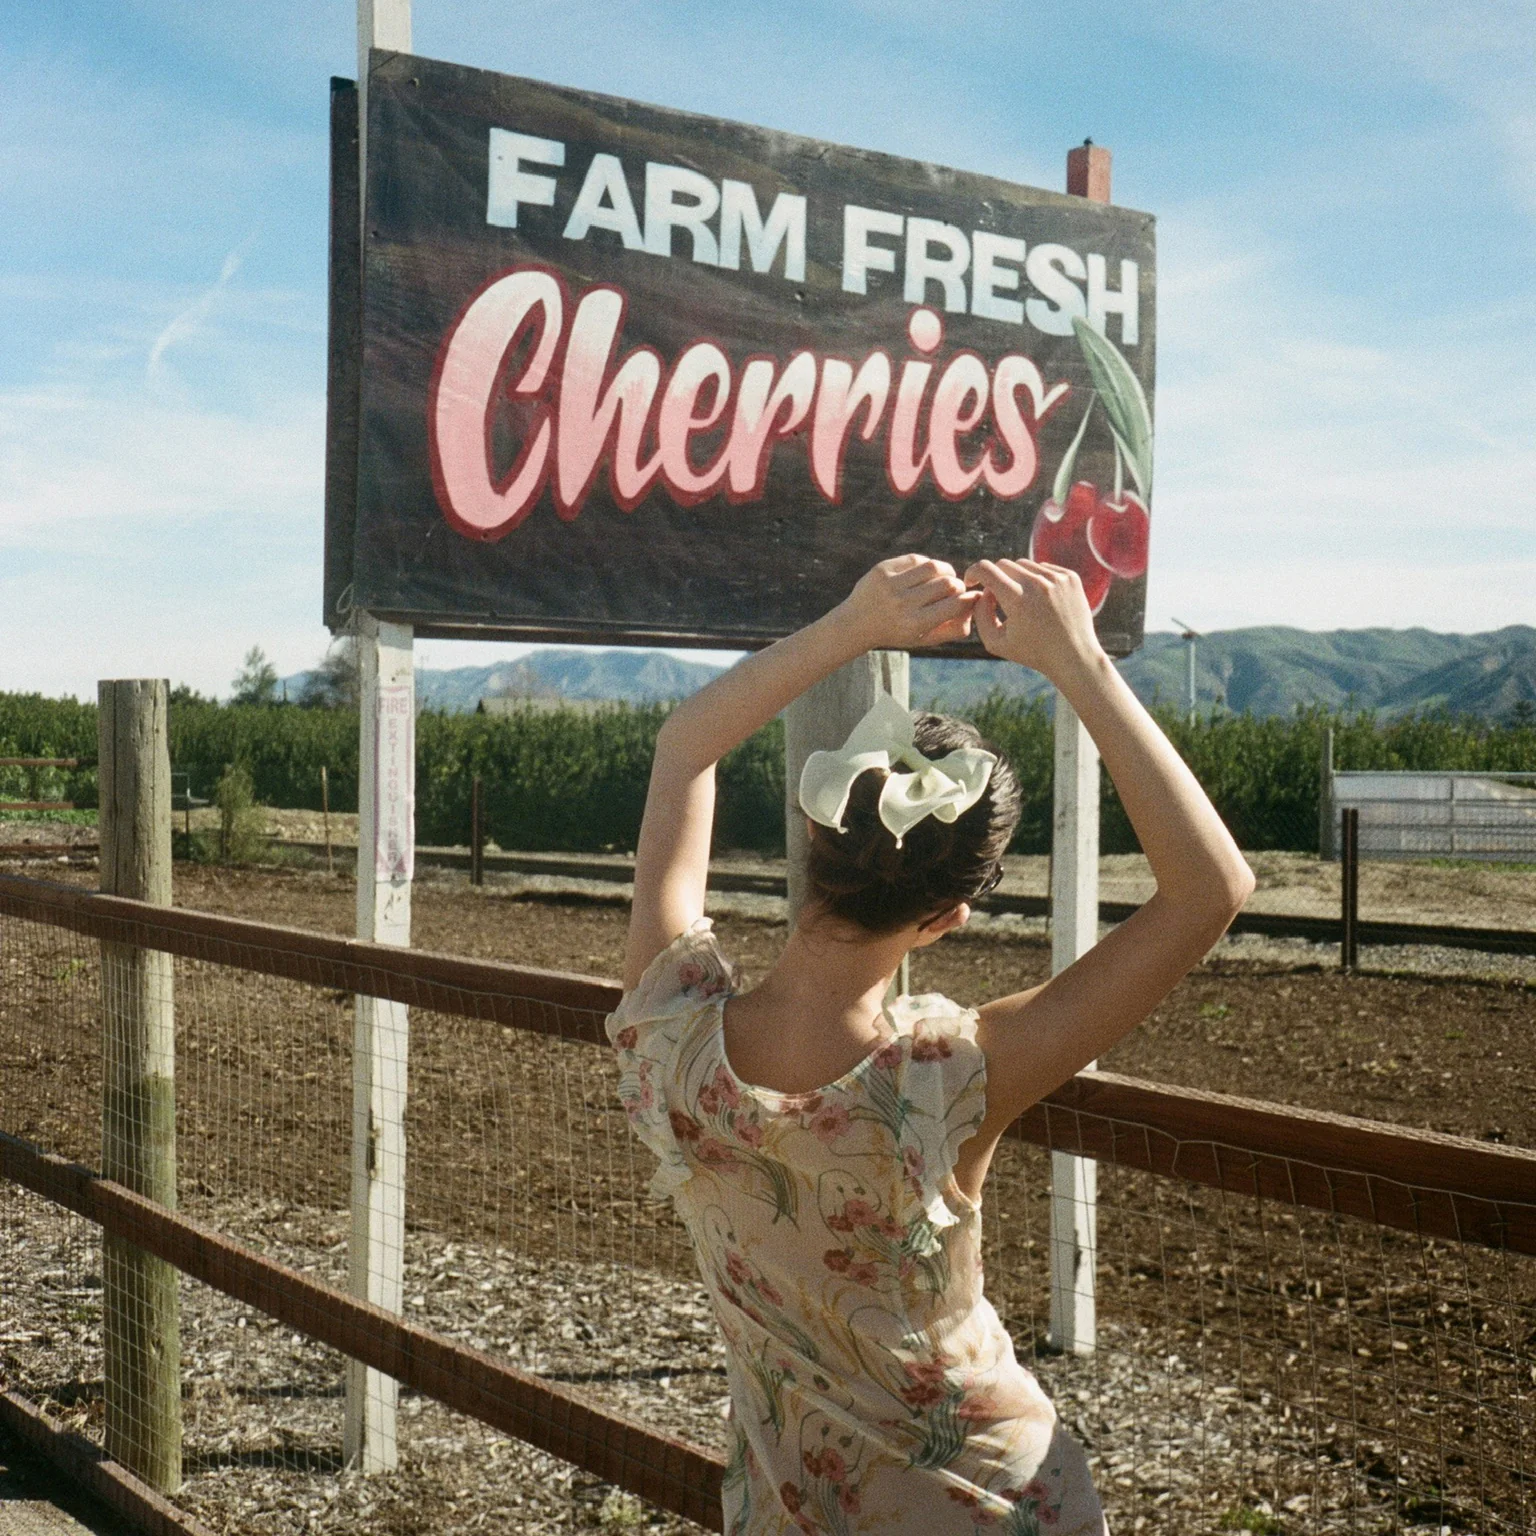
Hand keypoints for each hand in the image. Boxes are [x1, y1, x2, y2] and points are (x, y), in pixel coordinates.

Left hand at [838, 555, 977, 649]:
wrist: (856, 623)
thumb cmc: (897, 632)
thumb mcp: (924, 639)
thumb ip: (952, 629)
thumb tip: (975, 605)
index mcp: (915, 624)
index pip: (955, 604)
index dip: (969, 599)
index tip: (971, 598)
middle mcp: (903, 604)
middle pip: (948, 584)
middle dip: (958, 585)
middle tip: (957, 588)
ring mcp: (891, 585)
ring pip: (934, 567)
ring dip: (946, 570)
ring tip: (946, 577)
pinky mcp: (882, 569)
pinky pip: (916, 559)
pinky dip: (927, 564)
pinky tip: (927, 573)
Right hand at [964, 557, 1105, 680]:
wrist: (1075, 656)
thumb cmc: (1032, 653)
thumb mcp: (995, 642)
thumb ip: (980, 614)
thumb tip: (983, 592)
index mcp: (1017, 600)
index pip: (986, 569)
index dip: (973, 572)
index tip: (972, 581)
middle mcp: (1037, 584)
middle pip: (1004, 564)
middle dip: (995, 578)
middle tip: (997, 598)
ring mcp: (1057, 578)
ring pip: (1024, 564)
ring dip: (1016, 578)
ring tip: (1021, 602)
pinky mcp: (1070, 577)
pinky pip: (1043, 568)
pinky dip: (1036, 579)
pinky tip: (1040, 600)